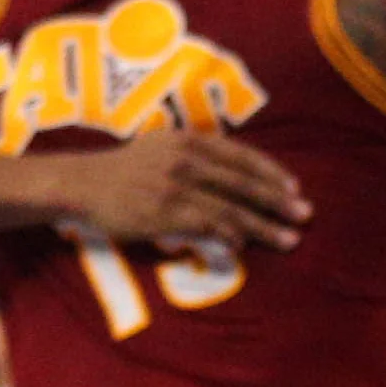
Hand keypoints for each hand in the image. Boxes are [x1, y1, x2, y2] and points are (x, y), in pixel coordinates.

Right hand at [50, 128, 311, 250]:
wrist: (81, 184)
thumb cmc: (122, 168)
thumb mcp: (159, 145)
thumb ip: (194, 151)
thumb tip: (232, 170)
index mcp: (186, 139)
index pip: (240, 154)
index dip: (271, 172)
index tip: (294, 188)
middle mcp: (184, 159)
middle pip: (242, 183)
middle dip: (278, 201)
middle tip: (304, 215)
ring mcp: (174, 187)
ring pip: (230, 209)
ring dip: (263, 226)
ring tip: (288, 239)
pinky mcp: (163, 213)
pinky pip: (206, 226)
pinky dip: (228, 237)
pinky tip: (243, 246)